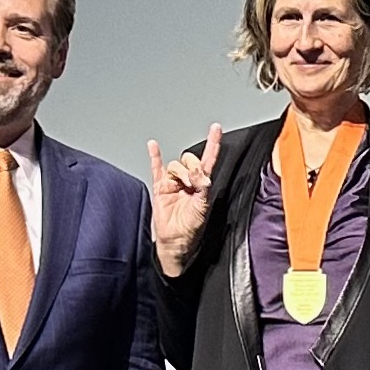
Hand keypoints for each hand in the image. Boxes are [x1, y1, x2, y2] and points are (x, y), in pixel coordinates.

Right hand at [147, 125, 222, 276]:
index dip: (213, 144)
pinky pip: (156, 168)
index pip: (209, 159)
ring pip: (174, 165)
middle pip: (189, 159)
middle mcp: (188, 180)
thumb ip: (202, 186)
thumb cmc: (192, 227)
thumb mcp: (202, 206)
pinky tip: (153, 145)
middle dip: (190, 167)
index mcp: (203, 183)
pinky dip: (154, 156)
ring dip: (178, 173)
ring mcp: (173, 183)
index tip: (215, 129)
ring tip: (180, 188)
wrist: (176, 241)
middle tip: (192, 182)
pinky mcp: (160, 187)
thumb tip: (198, 171)